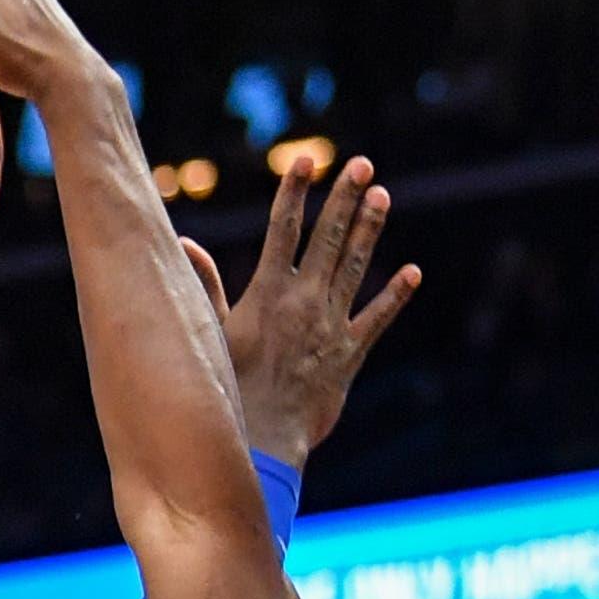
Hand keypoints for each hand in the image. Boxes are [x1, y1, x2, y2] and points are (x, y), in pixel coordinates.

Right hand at [181, 156, 419, 472]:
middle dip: (345, 197)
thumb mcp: (213, 335)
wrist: (262, 439)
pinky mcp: (350, 354)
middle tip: (362, 164)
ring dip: (369, 229)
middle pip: (328, 238)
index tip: (307, 159)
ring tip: (382, 196)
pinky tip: (412, 272)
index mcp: (268, 293)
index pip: (283, 229)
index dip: (295, 191)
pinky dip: (394, 295)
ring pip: (355, 267)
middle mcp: (304, 301)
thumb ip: (206, 287)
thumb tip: (186, 246)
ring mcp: (331, 325)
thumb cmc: (230, 390)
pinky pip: (378, 318)